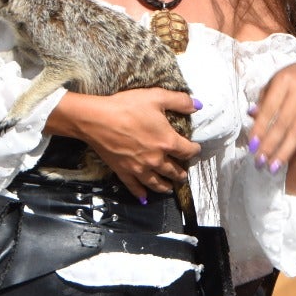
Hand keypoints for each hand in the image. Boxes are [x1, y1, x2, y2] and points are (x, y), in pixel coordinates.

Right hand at [54, 88, 199, 199]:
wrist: (97, 119)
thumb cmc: (127, 106)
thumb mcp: (156, 97)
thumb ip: (180, 101)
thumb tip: (198, 105)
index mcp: (167, 141)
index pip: (187, 151)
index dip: (194, 150)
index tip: (195, 150)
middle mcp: (156, 159)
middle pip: (173, 170)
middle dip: (180, 173)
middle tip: (183, 174)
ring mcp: (139, 168)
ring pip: (157, 183)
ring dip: (165, 186)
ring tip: (170, 187)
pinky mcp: (123, 172)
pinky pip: (135, 187)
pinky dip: (141, 194)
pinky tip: (144, 199)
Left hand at [248, 61, 295, 173]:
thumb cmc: (289, 80)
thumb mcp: (273, 84)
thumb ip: (263, 101)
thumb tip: (251, 114)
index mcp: (284, 80)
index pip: (270, 109)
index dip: (260, 128)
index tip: (252, 146)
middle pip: (283, 123)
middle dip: (270, 145)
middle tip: (260, 161)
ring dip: (285, 151)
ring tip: (274, 166)